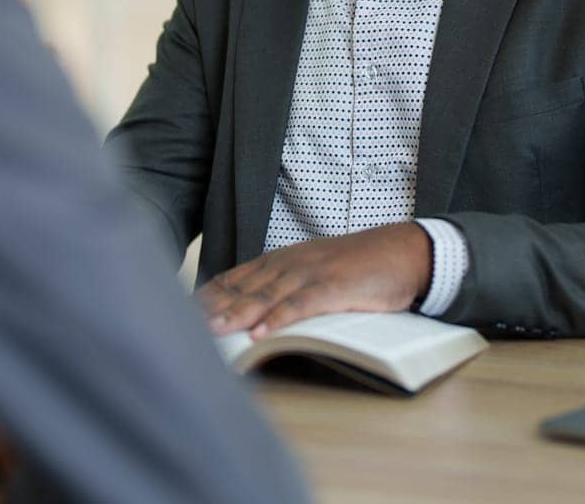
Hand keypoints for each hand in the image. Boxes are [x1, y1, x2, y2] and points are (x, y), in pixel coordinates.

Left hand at [199, 223, 431, 338]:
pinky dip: (281, 319)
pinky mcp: (334, 288)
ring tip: (214, 331)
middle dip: (214, 308)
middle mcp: (290, 264)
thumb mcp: (313, 270)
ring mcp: (312, 274)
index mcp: (283, 260)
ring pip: (267, 296)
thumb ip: (284, 287)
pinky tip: (263, 333)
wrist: (402, 251)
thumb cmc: (357, 266)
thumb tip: (252, 312)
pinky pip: (302, 305)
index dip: (210, 297)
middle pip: (244, 288)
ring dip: (238, 314)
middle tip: (185, 325)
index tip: (183, 313)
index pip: (236, 278)